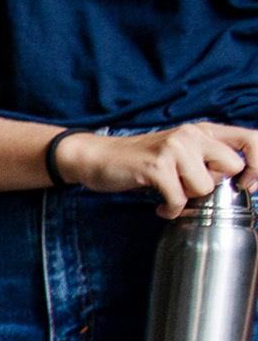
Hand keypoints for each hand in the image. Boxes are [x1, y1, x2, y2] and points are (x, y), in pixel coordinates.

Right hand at [67, 124, 257, 218]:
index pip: (252, 140)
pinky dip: (170, 210)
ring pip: (205, 186)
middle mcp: (193, 134)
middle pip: (232, 166)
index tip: (247, 185)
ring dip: (188, 199)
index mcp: (204, 130)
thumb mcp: (181, 154)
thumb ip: (208, 160)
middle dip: (214, 186)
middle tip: (193, 191)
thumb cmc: (142, 162)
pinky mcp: (156, 166)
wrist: (99, 157)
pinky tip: (160, 207)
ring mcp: (175, 148)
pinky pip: (179, 199)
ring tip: (171, 196)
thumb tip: (235, 181)